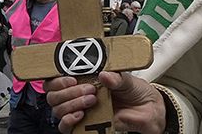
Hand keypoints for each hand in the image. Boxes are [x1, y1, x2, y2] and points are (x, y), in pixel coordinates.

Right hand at [43, 71, 165, 133]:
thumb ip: (116, 77)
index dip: (58, 79)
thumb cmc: (135, 91)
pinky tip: (81, 115)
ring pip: (58, 109)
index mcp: (84, 78)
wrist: (148, 109)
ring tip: (92, 100)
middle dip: (68, 91)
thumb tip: (104, 74)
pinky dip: (69, 120)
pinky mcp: (84, 125)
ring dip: (72, 104)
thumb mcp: (127, 79)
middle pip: (53, 95)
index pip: (57, 78)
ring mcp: (79, 109)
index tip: (71, 78)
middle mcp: (77, 94)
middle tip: (89, 89)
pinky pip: (64, 127)